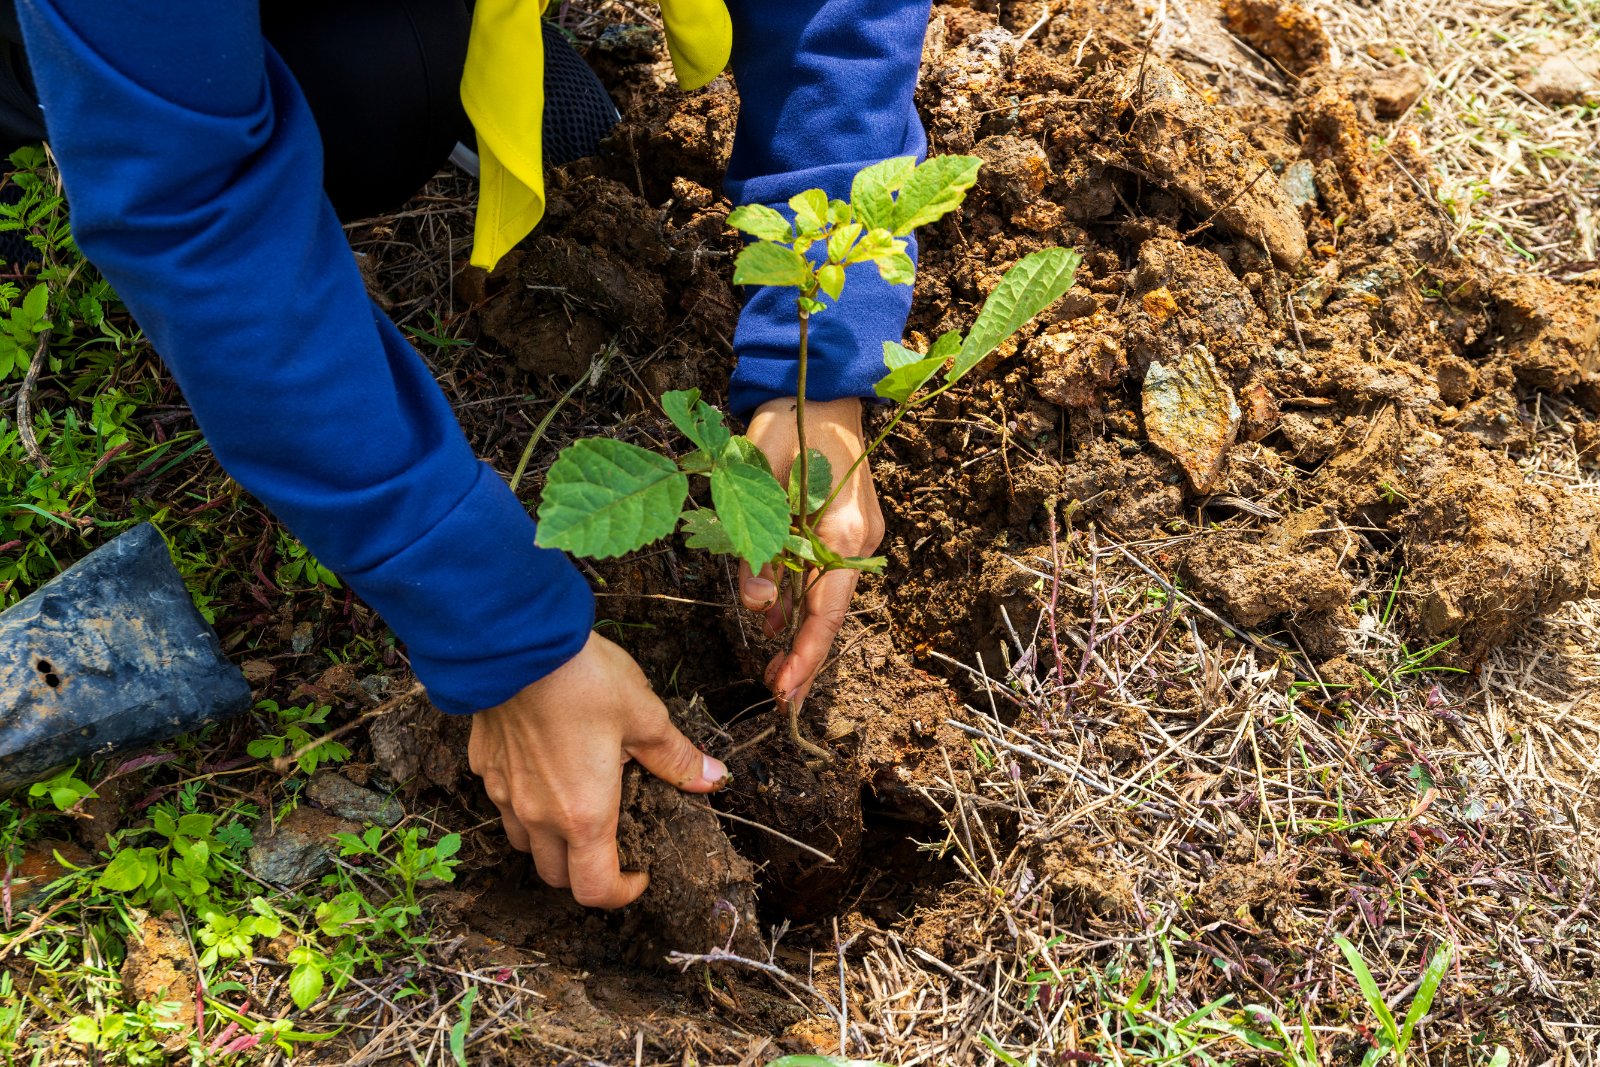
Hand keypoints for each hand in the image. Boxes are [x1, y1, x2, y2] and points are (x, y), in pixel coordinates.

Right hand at [467, 632, 726, 907]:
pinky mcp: (483, 765)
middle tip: (614, 842)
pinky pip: (504, 801)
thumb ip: (676, 757)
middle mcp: (538, 815)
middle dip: (586, 872)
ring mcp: (505, 792)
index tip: (640, 874)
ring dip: (551, 841)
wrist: (514, 642)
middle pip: (556, 874)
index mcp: (584, 814)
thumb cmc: (583, 680)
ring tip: (578, 805)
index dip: (620, 894)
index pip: (594, 889)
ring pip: (524, 842)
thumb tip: (713, 778)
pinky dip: (525, 802)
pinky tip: (545, 767)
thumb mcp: (644, 716)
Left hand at [739, 396, 884, 709]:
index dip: (805, 654)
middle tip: (780, 700)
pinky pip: (823, 576)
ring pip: (827, 598)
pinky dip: (802, 604)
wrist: (821, 386)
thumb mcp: (758, 476)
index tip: (784, 691)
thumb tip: (758, 606)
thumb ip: (756, 544)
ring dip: (802, 635)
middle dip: (807, 659)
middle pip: (831, 613)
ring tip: (777, 675)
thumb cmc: (788, 422)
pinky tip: (778, 627)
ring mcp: (857, 535)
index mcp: (844, 528)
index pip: (826, 608)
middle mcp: (859, 539)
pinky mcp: (846, 529)